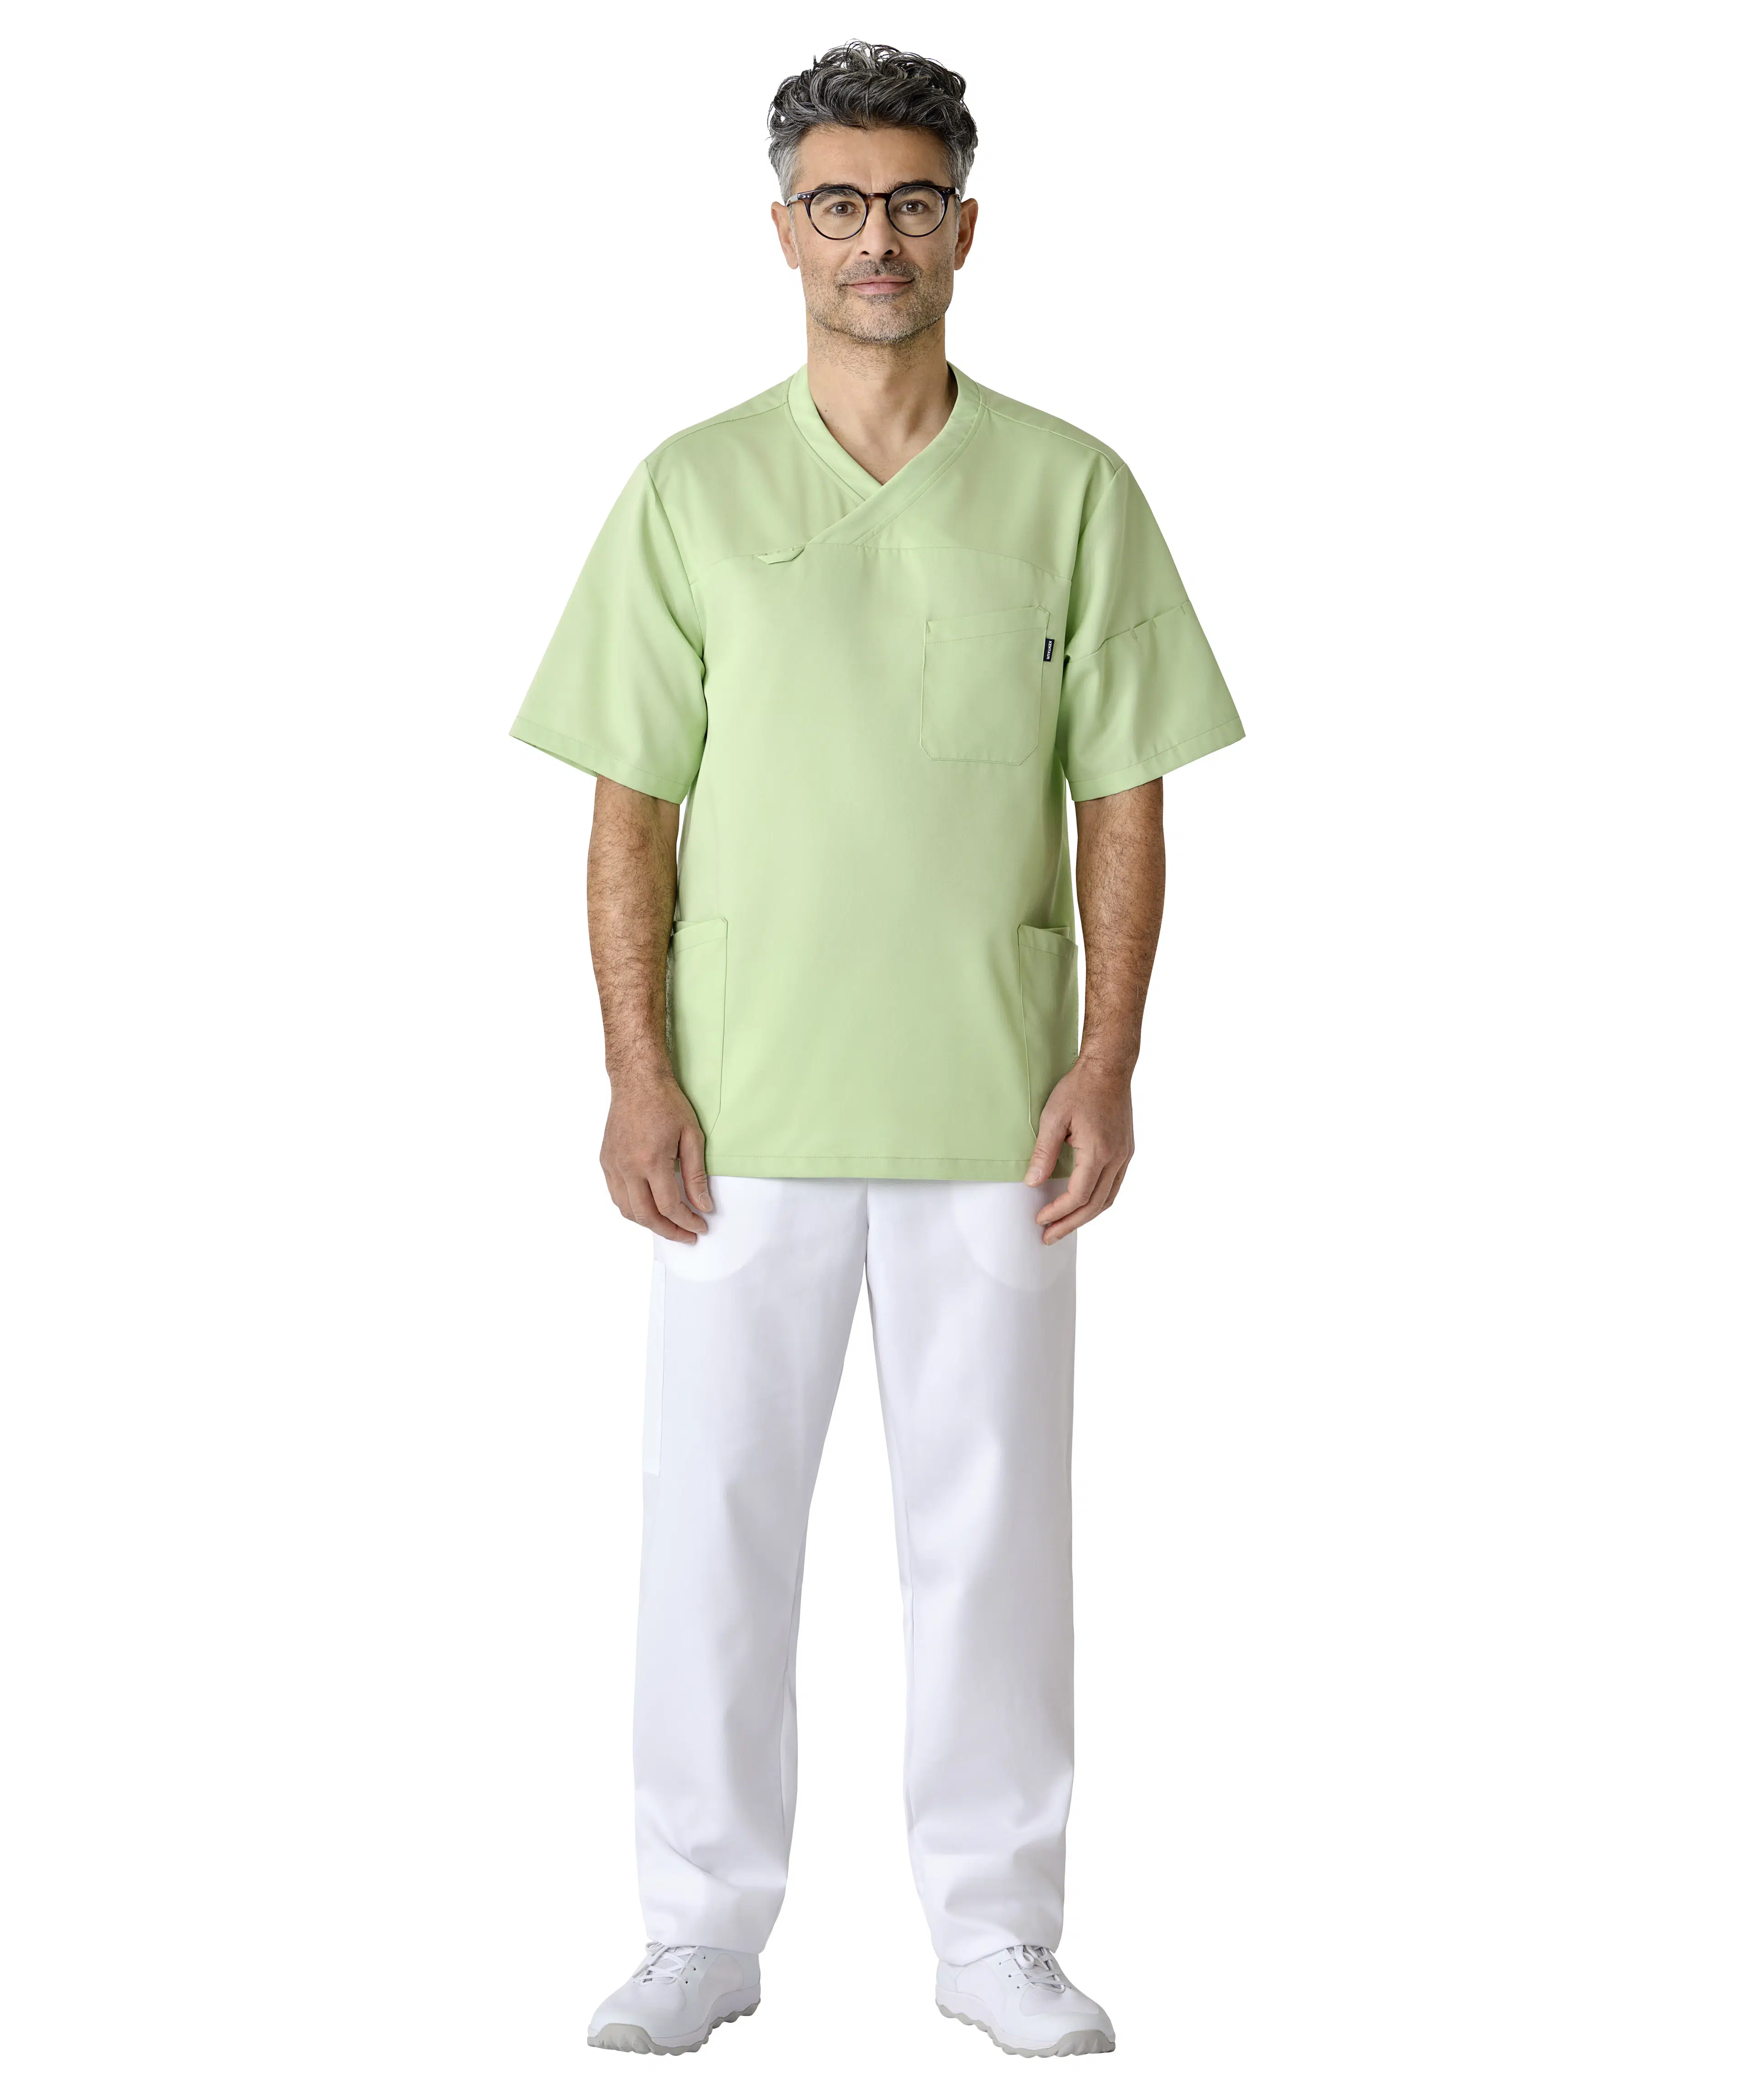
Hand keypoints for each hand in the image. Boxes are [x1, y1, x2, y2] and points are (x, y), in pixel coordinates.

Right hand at [600, 1064, 712, 1243]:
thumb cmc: (666, 1104)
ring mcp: (613, 1165)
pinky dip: (632, 1208)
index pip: (669, 1206)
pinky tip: (647, 1207)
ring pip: (626, 1210)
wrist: (637, 1082)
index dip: (686, 1222)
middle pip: (645, 1216)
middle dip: (668, 1231)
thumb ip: (696, 1175)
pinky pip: (616, 1195)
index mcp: (651, 1160)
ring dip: (648, 1223)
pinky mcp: (605, 1161)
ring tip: (669, 1225)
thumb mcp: (692, 1137)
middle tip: (686, 1235)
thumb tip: (703, 1205)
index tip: (700, 1226)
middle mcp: (628, 1167)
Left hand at [1023, 1055, 1135, 1244]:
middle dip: (1070, 1224)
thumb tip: (1032, 1183)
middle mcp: (1116, 1158)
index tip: (1040, 1220)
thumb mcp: (1053, 1117)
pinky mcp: (1126, 1151)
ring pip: (1108, 1199)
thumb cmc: (1079, 1088)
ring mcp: (1125, 1156)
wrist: (1109, 1068)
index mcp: (1098, 1152)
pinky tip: (1084, 1204)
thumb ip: (1043, 1153)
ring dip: (1086, 1216)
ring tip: (1064, 1226)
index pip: (1078, 1196)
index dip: (1058, 1212)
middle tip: (1049, 1237)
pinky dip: (1098, 1201)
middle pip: (1094, 1205)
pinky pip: (1114, 1186)